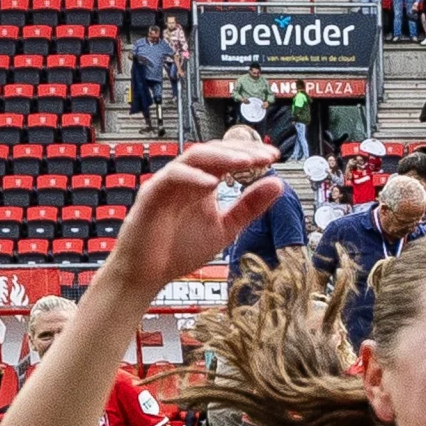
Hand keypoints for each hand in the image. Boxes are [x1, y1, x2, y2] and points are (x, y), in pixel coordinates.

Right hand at [105, 137, 284, 296]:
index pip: (228, 158)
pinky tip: (212, 183)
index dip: (250, 154)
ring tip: (246, 162)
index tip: (274, 157)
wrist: (147, 274)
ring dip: (221, 157)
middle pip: (214, 151)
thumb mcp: (226, 228)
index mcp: (203, 183)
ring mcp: (168, 185)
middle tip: (266, 157)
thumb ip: (250, 206)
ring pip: (193, 157)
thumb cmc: (179, 249)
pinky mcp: (151, 196)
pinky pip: (171, 178)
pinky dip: (192, 178)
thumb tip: (277, 184)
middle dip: (241, 151)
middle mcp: (186, 179)